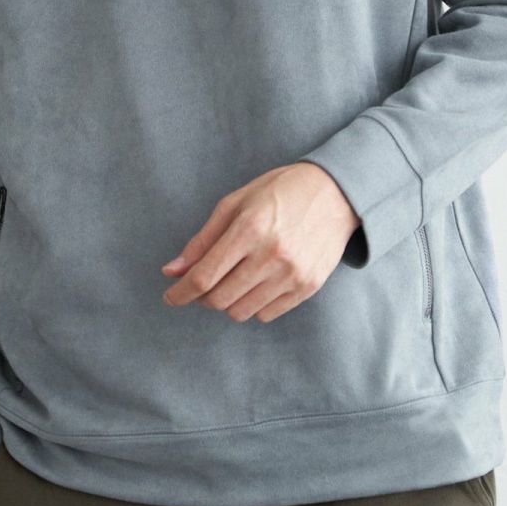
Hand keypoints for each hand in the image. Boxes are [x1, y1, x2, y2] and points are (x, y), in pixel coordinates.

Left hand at [160, 162, 360, 322]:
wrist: (336, 193)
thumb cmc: (280, 192)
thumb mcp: (236, 203)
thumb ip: (203, 239)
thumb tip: (172, 271)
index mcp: (249, 228)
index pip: (204, 276)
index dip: (180, 292)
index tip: (170, 296)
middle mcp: (272, 254)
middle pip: (219, 298)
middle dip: (201, 297)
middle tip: (201, 284)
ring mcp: (292, 274)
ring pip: (241, 311)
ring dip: (226, 302)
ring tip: (229, 281)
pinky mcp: (308, 287)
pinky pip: (266, 314)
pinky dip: (252, 305)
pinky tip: (254, 284)